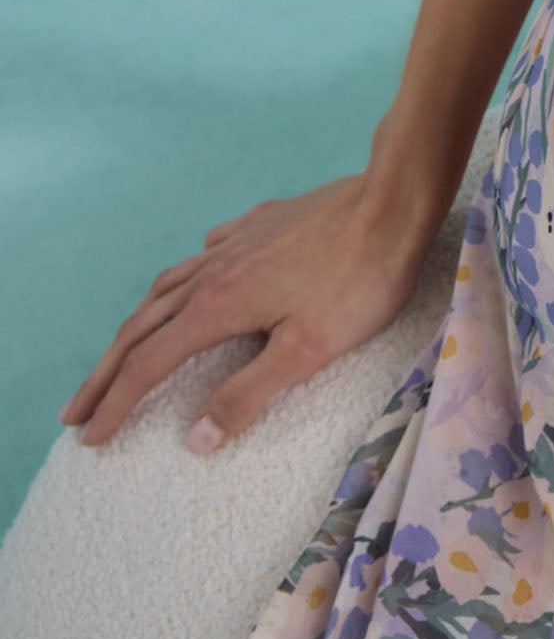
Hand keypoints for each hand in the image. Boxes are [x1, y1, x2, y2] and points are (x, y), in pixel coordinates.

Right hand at [59, 171, 442, 454]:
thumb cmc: (359, 280)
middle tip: (74, 411)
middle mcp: (214, 270)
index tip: (89, 438)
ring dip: (135, 326)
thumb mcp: (308, 350)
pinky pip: (206, 254)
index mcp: (218, 305)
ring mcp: (238, 241)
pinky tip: (190, 280)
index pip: (148, 365)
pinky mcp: (263, 222)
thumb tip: (194, 438)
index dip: (116, 405)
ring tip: (118, 352)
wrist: (394, 200)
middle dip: (105, 373)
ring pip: (167, 287)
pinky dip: (182, 277)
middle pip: (142, 327)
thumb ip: (249, 393)